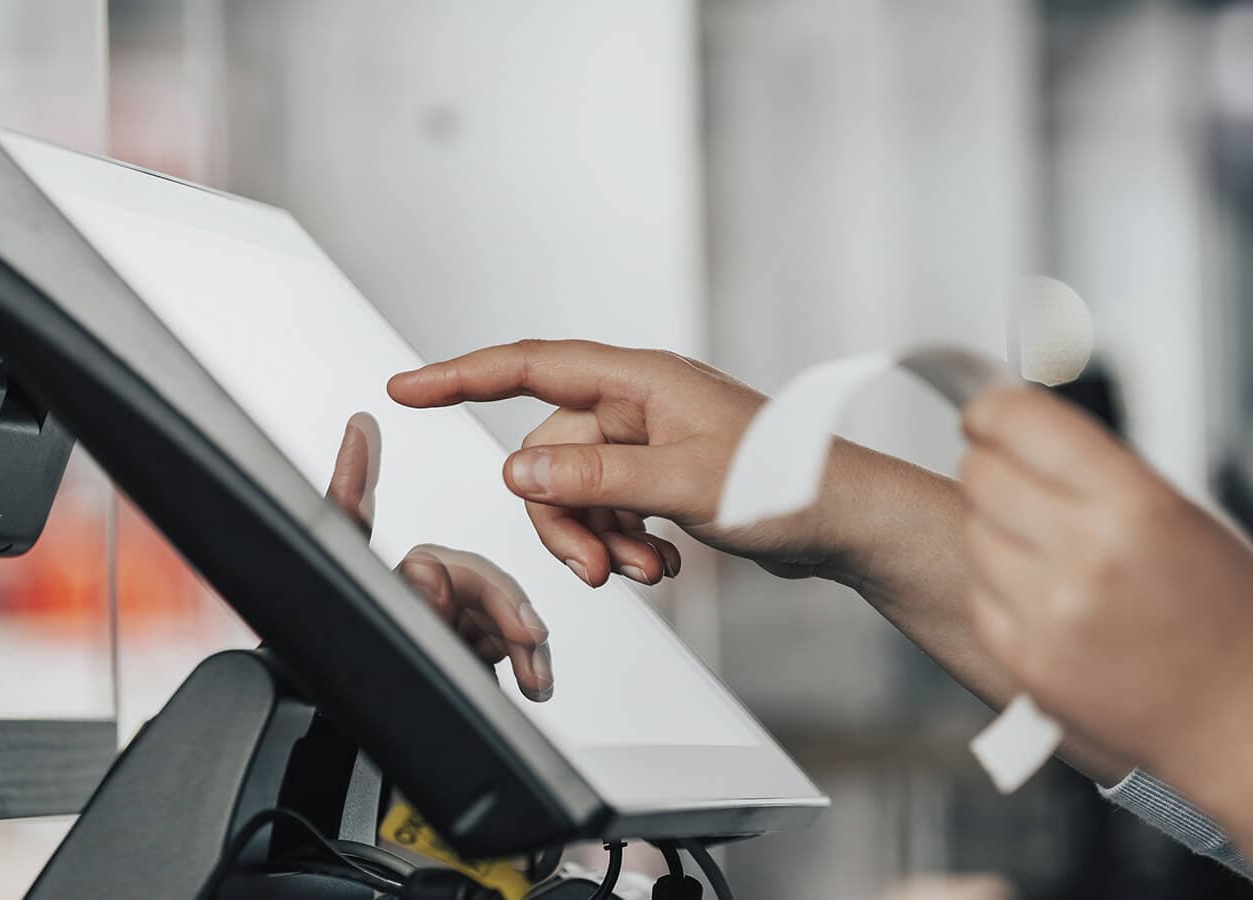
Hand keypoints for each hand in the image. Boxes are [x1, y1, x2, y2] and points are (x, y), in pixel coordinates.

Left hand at [327, 412, 553, 700]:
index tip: (358, 431)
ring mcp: (435, 629)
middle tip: (525, 636)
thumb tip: (415, 536)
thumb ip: (401, 595)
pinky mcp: (462, 656)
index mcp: (373, 590)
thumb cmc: (357, 713)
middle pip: (465, 575)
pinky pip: (501, 645)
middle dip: (501, 603)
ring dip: (521, 640)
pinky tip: (532, 680)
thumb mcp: (385, 647)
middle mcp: (402, 600)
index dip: (355, 475)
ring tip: (533, 673)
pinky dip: (523, 660)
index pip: (360, 523)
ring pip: (491, 611)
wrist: (357, 779)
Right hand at [388, 340, 891, 586]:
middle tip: (595, 567)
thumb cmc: (788, 484)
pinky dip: (622, 542)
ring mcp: (650, 442)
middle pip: (550, 454)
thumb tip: (519, 474)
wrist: (846, 522)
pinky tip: (661, 565)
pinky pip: (610, 509)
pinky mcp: (663, 478)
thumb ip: (597, 480)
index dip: (461, 376)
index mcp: (639, 380)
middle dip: (563, 517)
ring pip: (577, 490)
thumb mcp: (682, 485)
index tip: (406, 388)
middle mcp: (638, 403)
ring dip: (597, 537)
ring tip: (643, 570)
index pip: (529, 367)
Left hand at [951, 386, 1252, 777]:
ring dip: (995, 526)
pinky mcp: (1026, 662)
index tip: (985, 414)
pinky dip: (1000, 585)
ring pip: (973, 531)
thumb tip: (1027, 433)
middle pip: (983, 473)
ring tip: (1045, 545)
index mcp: (1135, 505)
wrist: (1250, 723)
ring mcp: (1049, 613)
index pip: (1022, 422)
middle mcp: (1085, 555)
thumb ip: (1102, 475)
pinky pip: (980, 594)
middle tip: (1013, 476)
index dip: (992, 411)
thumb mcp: (1186, 517)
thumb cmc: (1236, 622)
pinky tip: (1044, 593)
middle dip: (992, 465)